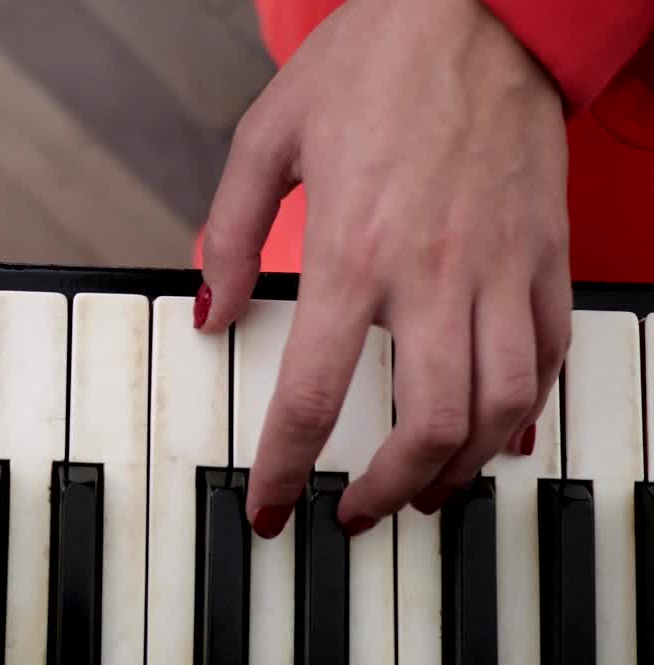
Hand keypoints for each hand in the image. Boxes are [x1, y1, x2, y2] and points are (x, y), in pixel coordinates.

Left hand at [196, 0, 570, 536]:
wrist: (477, 8)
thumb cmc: (372, 63)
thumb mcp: (267, 138)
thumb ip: (231, 234)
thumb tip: (213, 313)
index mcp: (351, 251)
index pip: (312, 394)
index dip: (285, 468)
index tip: (270, 508)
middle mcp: (432, 274)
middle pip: (425, 424)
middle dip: (387, 492)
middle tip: (359, 516)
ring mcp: (500, 267)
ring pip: (497, 407)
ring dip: (458, 469)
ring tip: (425, 491)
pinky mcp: (547, 253)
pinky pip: (548, 354)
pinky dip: (525, 409)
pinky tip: (498, 433)